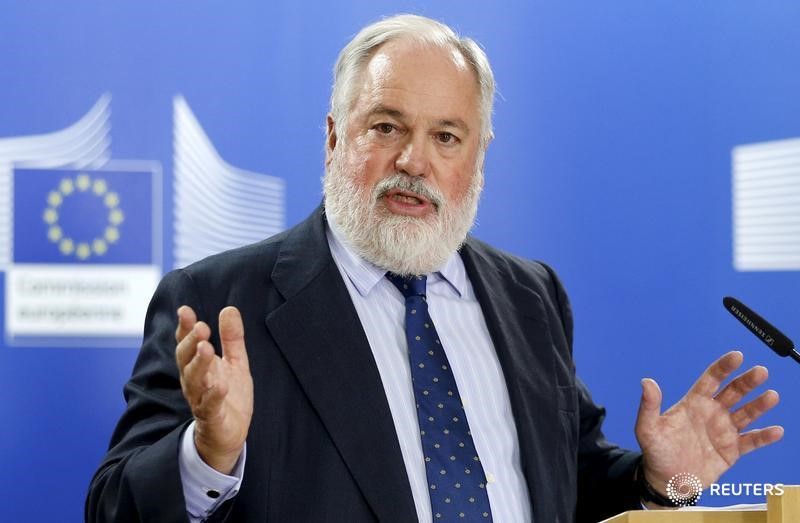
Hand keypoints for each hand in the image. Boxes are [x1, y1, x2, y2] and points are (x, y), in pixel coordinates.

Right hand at [175, 305, 253, 473]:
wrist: (229, 432)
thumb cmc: (228, 393)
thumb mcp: (235, 361)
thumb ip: (232, 338)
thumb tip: (229, 308)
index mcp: (198, 364)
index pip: (187, 342)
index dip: (185, 327)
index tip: (185, 310)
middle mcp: (194, 380)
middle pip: (186, 358)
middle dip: (191, 342)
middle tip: (201, 326)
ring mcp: (200, 398)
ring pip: (194, 380)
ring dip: (199, 364)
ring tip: (207, 348)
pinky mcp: (211, 416)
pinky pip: (210, 405)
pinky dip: (214, 395)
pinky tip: (220, 385)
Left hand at [635, 351, 782, 498]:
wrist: (667, 480)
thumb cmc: (655, 451)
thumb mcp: (648, 428)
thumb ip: (649, 406)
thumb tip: (646, 381)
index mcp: (693, 403)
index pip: (711, 380)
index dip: (723, 367)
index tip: (737, 356)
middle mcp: (711, 413)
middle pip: (733, 392)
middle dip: (746, 382)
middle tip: (760, 371)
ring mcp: (723, 431)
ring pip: (746, 414)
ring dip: (759, 405)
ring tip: (771, 396)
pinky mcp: (732, 450)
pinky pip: (751, 442)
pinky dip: (764, 437)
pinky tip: (776, 430)